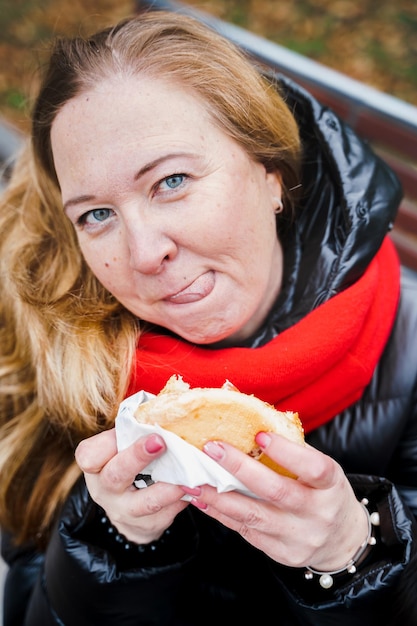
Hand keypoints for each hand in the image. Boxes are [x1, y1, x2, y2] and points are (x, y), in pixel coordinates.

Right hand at [75, 429, 187, 544]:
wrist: (130, 506)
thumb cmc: (129, 463)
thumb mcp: (122, 446)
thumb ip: (136, 429)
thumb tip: (168, 406)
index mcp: (96, 465)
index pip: (89, 455)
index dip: (107, 444)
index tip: (133, 429)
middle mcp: (104, 489)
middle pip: (116, 475)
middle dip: (138, 457)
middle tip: (160, 442)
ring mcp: (124, 511)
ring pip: (145, 502)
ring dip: (168, 488)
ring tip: (187, 476)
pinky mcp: (146, 526)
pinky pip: (166, 514)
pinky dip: (182, 500)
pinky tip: (194, 488)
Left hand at [181, 432, 367, 570]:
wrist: (341, 540)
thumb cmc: (324, 492)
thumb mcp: (321, 470)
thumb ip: (294, 453)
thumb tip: (250, 426)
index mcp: (331, 485)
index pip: (313, 468)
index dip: (286, 452)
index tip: (258, 434)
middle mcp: (319, 513)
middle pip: (276, 491)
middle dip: (239, 468)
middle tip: (211, 449)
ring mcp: (300, 537)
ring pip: (253, 515)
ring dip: (219, 496)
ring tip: (194, 480)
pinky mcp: (283, 553)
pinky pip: (246, 531)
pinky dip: (221, 514)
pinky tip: (203, 499)